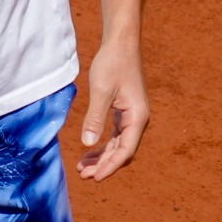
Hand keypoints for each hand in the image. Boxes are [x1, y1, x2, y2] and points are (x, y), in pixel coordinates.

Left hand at [78, 38, 149, 179]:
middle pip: (122, 151)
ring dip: (102, 156)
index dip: (110, 166)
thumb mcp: (101, 91)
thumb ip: (95, 118)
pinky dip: (103, 144)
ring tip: (83, 167)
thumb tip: (88, 144)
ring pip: (118, 144)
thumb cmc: (112, 64)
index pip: (126, 150)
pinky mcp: (124, 111)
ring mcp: (131, 116)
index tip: (95, 177)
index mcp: (137, 117)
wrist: (120, 43)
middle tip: (84, 175)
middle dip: (104, 164)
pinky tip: (89, 150)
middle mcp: (138, 119)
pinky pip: (115, 135)